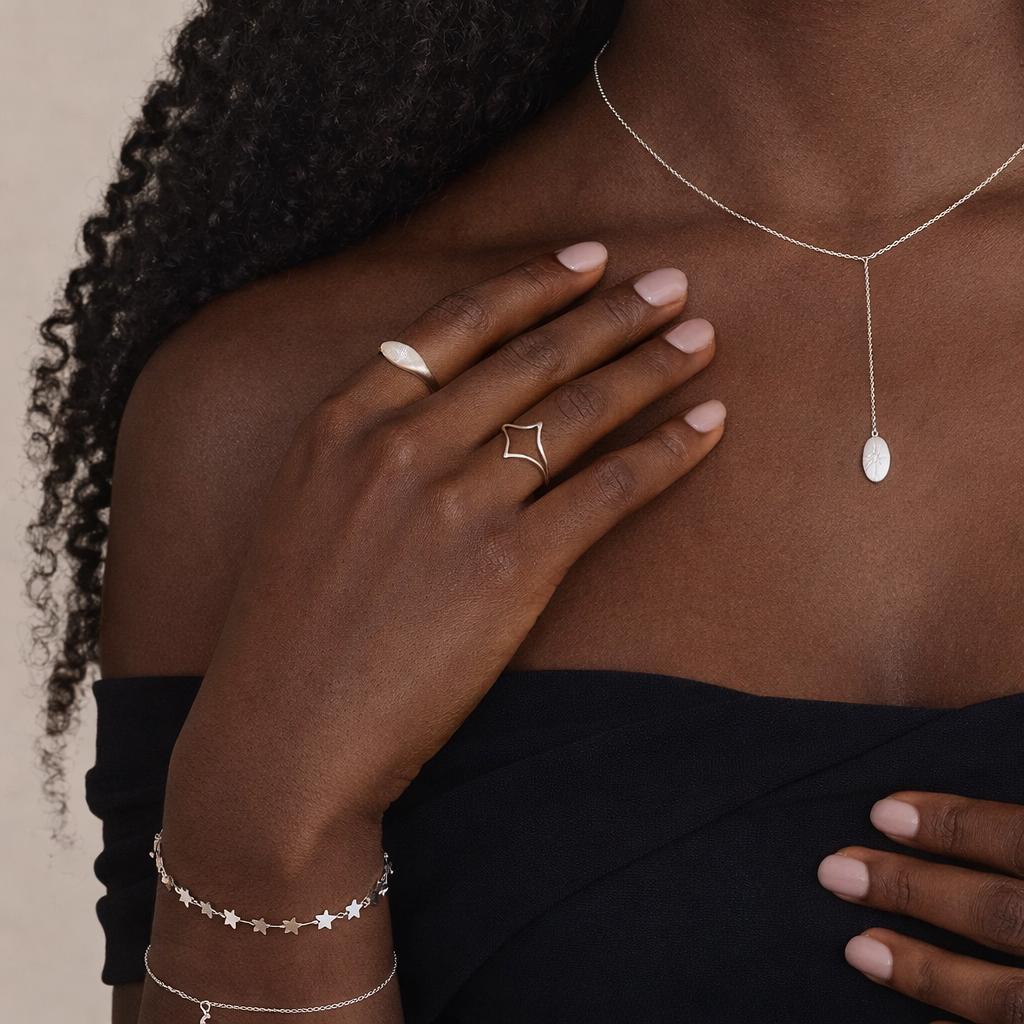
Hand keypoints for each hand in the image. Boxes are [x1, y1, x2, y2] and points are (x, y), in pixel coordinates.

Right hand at [162, 241, 724, 874]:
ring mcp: (458, 504)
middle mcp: (402, 446)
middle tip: (670, 284)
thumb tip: (442, 405)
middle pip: (531, 357)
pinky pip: (608, 488)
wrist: (285, 738)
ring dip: (649, 367)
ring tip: (699, 340)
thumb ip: (367, 446)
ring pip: (577, 411)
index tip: (587, 259)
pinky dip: (666, 452)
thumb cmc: (290, 634)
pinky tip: (707, 426)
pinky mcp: (510, 569)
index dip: (532, 285)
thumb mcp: (306, 509)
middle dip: (611, 312)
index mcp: (345, 423)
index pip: (456, 325)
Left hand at [818, 792, 1023, 1022]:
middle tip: (834, 872)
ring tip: (857, 950)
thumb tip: (940, 815)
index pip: (1015, 838)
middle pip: (998, 911)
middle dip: (912, 890)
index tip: (880, 813)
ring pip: (1003, 996)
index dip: (951, 824)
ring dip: (924, 972)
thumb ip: (1015, 837)